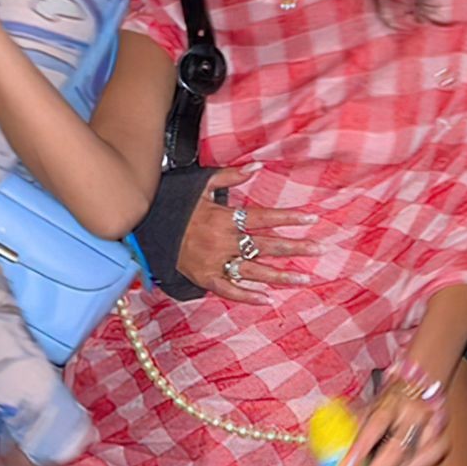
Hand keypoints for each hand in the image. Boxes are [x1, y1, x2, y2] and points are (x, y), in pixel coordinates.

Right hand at [178, 166, 320, 303]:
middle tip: (319, 249)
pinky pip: (229, 290)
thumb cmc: (176, 206)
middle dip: (294, 247)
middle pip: (265, 245)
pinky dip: (248, 297)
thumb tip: (257, 165)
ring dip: (280, 276)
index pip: (264, 217)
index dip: (289, 218)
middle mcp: (224, 241)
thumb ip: (231, 176)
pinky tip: (267, 300)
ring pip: (254, 271)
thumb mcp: (201, 185)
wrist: (147, 229)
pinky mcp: (205, 278)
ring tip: (304, 279)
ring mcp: (215, 262)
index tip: (312, 219)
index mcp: (225, 218)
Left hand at [340, 388, 450, 465]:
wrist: (420, 383)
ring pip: (414, 460)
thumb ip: (353, 425)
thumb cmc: (387, 399)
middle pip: (396, 450)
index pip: (375, 426)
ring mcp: (433, 425)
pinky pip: (429, 462)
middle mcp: (415, 411)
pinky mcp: (443, 438)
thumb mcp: (368, 405)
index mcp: (392, 400)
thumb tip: (331, 451)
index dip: (358, 451)